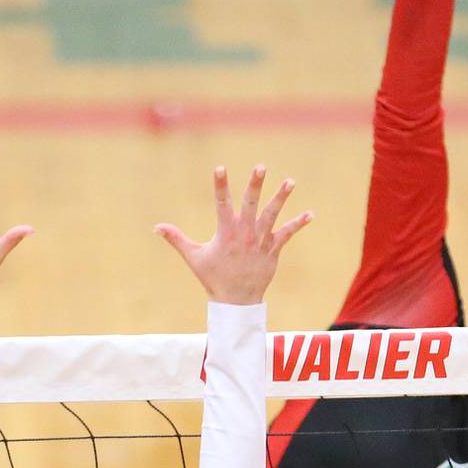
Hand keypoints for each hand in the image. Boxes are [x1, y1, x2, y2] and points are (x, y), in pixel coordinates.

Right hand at [155, 165, 310, 304]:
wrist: (236, 301)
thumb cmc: (214, 277)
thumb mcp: (194, 257)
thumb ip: (176, 238)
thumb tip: (156, 227)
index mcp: (226, 232)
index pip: (221, 203)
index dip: (220, 185)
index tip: (220, 168)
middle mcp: (245, 233)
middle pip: (250, 203)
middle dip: (255, 185)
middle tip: (261, 166)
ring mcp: (261, 241)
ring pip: (272, 214)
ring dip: (281, 197)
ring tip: (290, 181)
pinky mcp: (273, 250)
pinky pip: (287, 234)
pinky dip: (298, 224)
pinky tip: (311, 214)